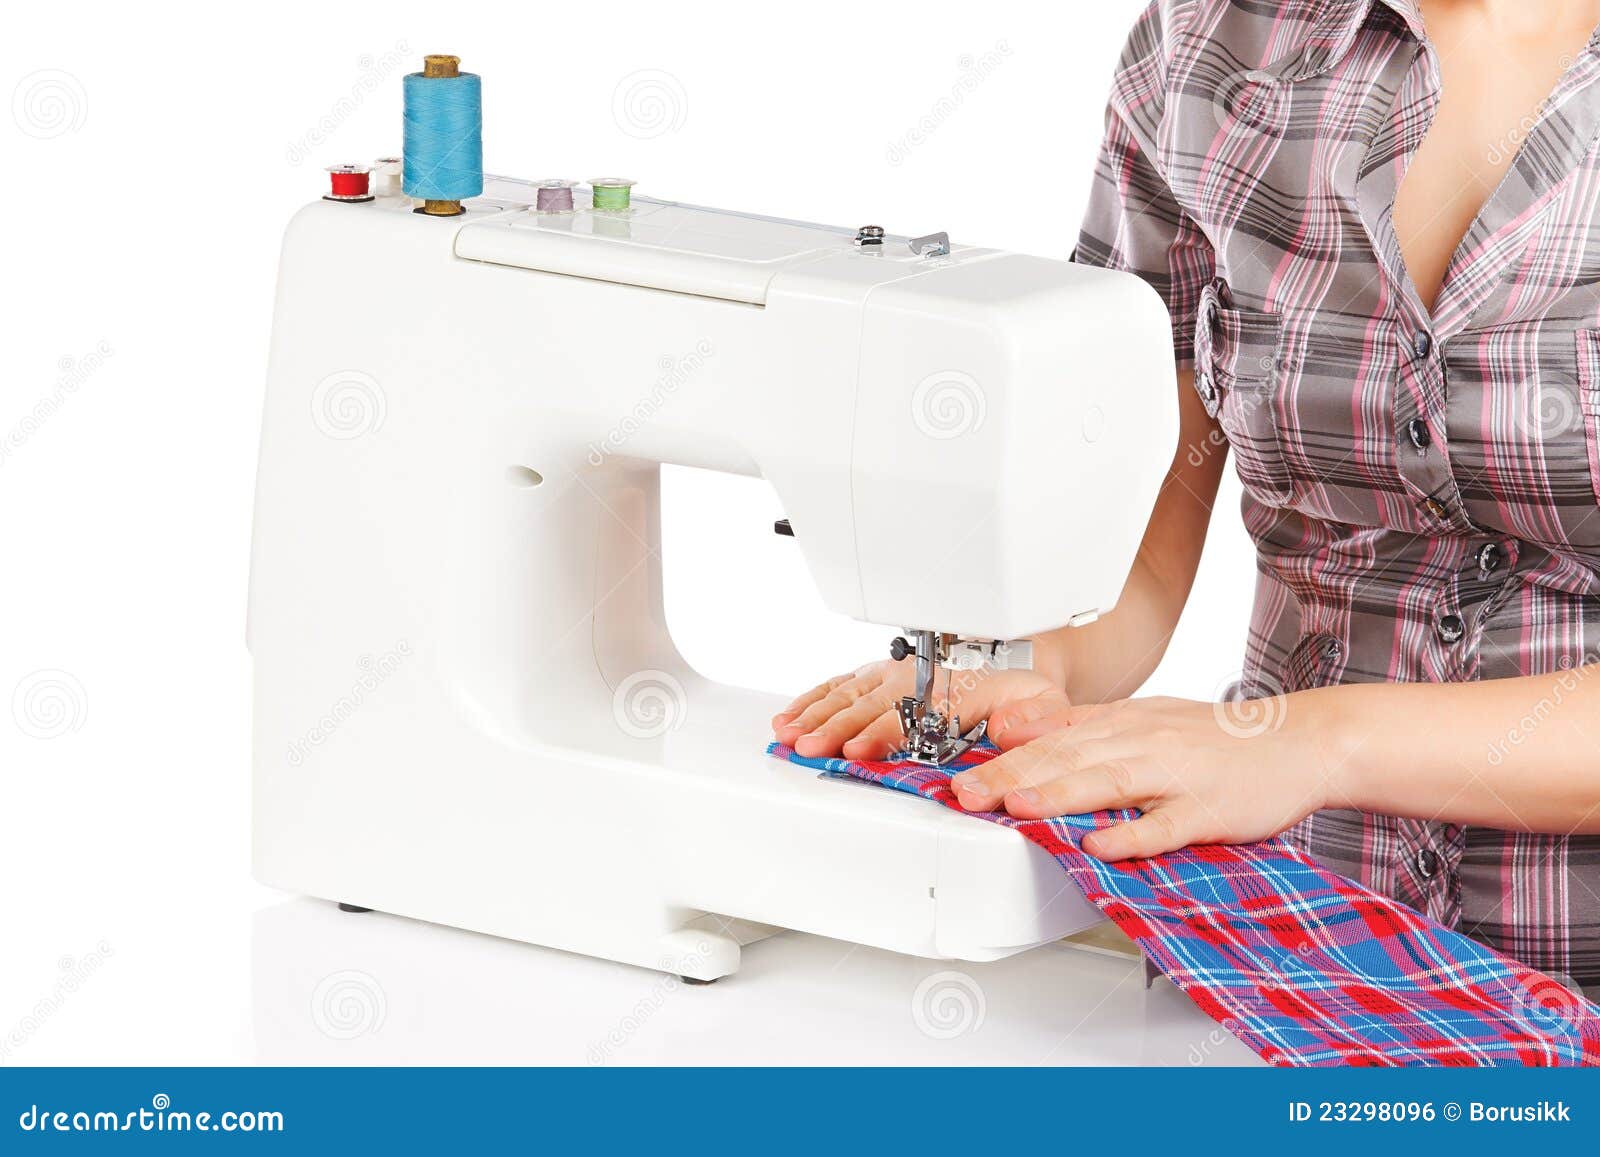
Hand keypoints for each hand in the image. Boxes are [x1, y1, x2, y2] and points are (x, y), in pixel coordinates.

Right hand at [772, 658, 1065, 760]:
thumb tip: (1009, 727)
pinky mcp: (877, 672)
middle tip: (807, 747)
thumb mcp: (1048, 702)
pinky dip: (811, 699)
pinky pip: (840, 683)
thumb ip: (1036, 718)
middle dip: (834, 727)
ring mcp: (893, 673)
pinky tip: (788, 718)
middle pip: (869, 705)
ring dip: (815, 715)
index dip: (883, 734)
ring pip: (848, 694)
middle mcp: (917, 678)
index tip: (858, 749)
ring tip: (788, 736)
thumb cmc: (1025, 685)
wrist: (1018, 645)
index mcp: (955, 690)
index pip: (913, 715)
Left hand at [954, 694, 1332, 860]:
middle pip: (1069, 757)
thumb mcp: (1140, 718)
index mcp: (1124, 722)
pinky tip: (1102, 846)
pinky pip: (1166, 825)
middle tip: (967, 795)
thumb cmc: (1214, 739)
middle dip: (1013, 776)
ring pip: (1109, 782)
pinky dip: (1134, 835)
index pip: (1052, 737)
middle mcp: (1144, 741)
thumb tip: (1010, 729)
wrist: (1300, 742)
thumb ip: (1075, 725)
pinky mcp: (1209, 810)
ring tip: (1017, 808)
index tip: (958, 774)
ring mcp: (1177, 776)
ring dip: (1061, 795)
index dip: (1003, 757)